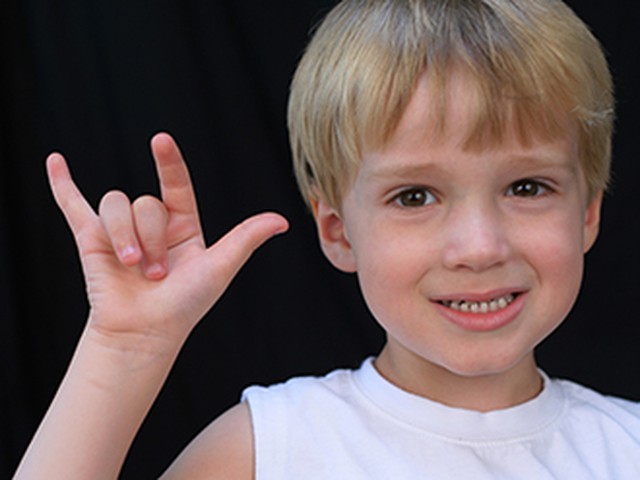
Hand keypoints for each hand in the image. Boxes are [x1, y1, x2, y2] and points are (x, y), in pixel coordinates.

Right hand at [47, 133, 287, 347]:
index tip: (161, 141)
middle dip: (151, 238)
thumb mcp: (220, 267)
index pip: (176, 184)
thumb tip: (281, 220)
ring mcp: (120, 229)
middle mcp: (152, 224)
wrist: (145, 333)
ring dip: (124, 236)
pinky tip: (55, 162)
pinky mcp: (90, 239)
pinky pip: (75, 205)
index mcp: (183, 225)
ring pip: (117, 205)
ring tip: (131, 267)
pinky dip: (63, 185)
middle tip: (157, 272)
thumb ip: (246, 238)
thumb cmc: (186, 304)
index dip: (169, 162)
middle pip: (145, 203)